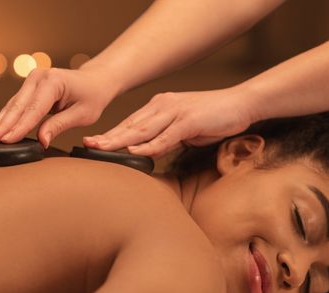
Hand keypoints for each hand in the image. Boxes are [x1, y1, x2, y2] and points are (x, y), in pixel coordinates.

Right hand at [0, 67, 116, 147]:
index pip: (33, 110)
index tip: (5, 141)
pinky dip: (3, 119)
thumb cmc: (92, 97)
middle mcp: (38, 78)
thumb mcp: (82, 114)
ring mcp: (31, 81)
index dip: (19, 127)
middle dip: (0, 126)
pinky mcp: (28, 88)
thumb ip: (60, 125)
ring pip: (11, 107)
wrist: (94, 81)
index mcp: (53, 82)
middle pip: (16, 107)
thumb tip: (41, 141)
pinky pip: (14, 106)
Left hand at [82, 88, 252, 158]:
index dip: (110, 134)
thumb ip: (165, 139)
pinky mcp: (189, 121)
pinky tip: (133, 151)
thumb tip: (149, 152)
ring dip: (119, 141)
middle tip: (87, 145)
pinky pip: (165, 137)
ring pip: (141, 130)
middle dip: (107, 137)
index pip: (130, 124)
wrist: (241, 104)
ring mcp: (175, 112)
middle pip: (130, 126)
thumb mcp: (184, 130)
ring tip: (101, 148)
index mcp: (159, 106)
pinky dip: (149, 146)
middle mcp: (163, 106)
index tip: (93, 143)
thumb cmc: (214, 118)